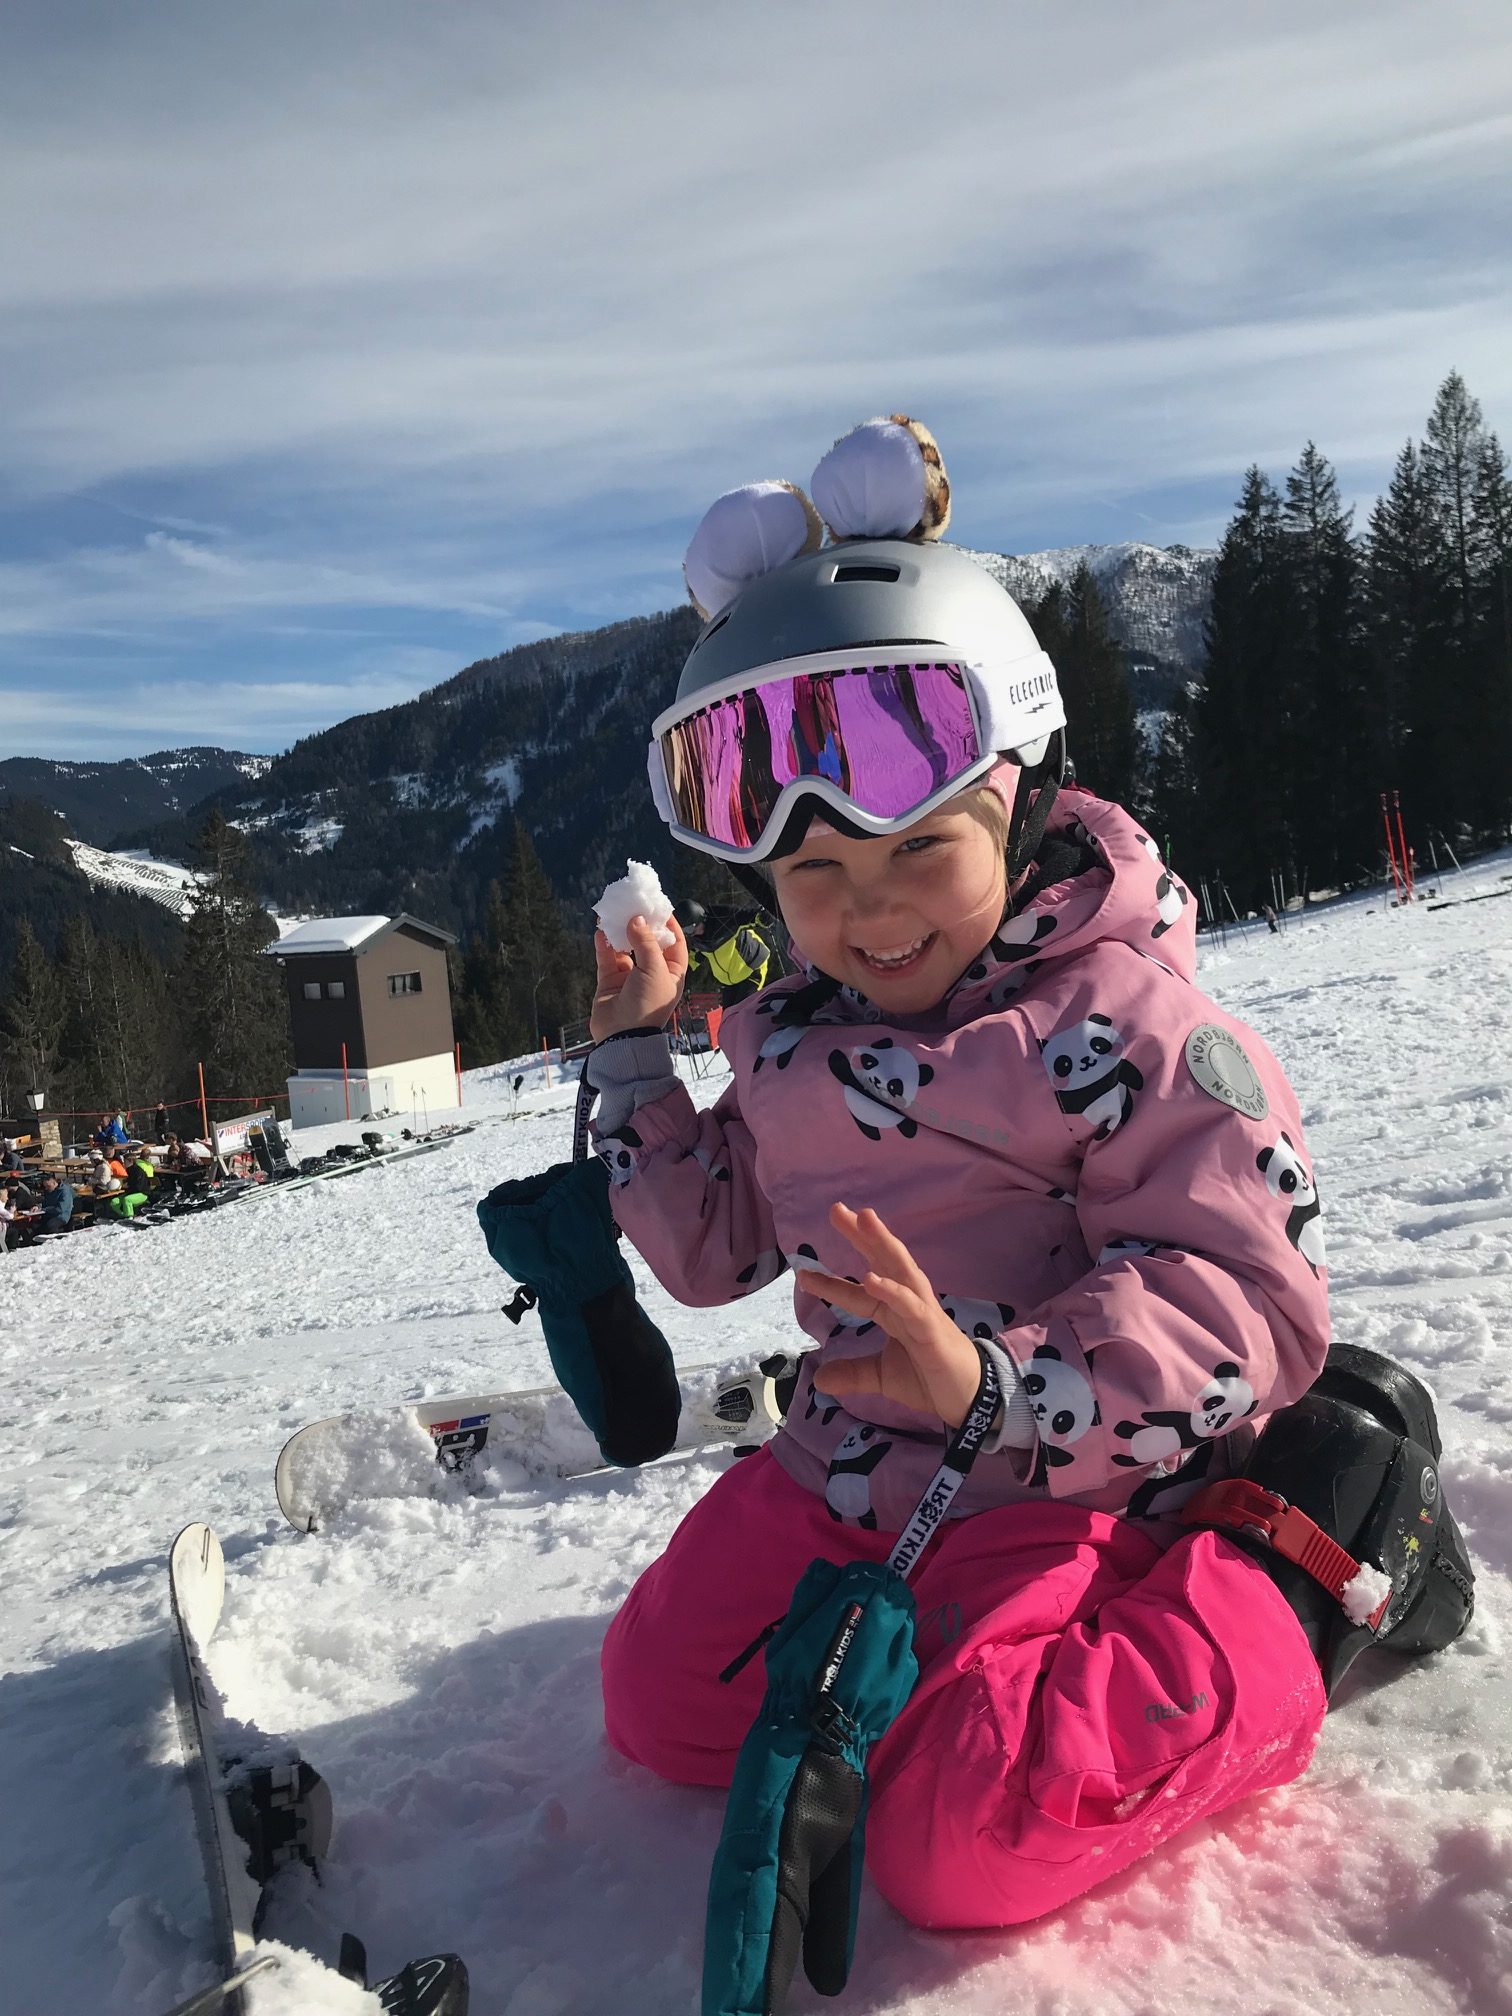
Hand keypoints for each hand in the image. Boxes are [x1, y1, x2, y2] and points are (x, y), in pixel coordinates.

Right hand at [589, 914, 688, 1040]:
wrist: (621, 1036)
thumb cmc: (647, 1004)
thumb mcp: (654, 970)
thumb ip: (645, 942)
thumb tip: (636, 918)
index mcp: (671, 973)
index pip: (674, 944)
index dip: (668, 925)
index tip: (658, 907)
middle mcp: (652, 973)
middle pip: (648, 942)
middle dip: (641, 924)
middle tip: (633, 905)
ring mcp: (629, 977)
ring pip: (625, 948)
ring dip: (619, 932)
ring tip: (613, 914)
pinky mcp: (609, 981)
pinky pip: (607, 958)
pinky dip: (604, 945)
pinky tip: (600, 932)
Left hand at [800, 1203, 986, 1427]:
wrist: (969, 1400)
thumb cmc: (932, 1380)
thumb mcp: (882, 1377)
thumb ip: (853, 1373)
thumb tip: (819, 1380)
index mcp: (894, 1312)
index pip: (858, 1293)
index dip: (831, 1283)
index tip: (803, 1273)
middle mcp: (908, 1303)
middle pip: (883, 1262)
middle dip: (862, 1235)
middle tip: (836, 1209)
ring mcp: (922, 1312)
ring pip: (902, 1270)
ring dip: (883, 1243)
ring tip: (864, 1219)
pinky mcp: (932, 1330)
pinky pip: (912, 1306)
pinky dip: (893, 1291)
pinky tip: (871, 1278)